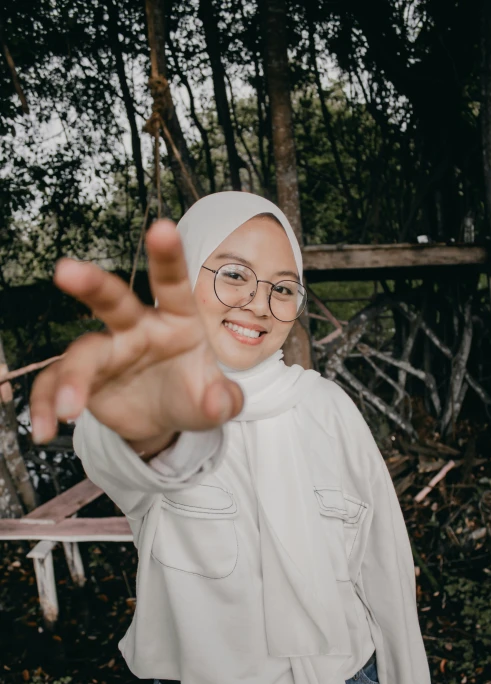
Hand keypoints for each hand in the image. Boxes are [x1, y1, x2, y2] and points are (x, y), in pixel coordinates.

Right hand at [30, 219, 243, 450]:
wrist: (165, 419)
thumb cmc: (194, 395)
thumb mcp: (215, 402)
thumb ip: (223, 401)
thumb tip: (219, 401)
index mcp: (176, 320)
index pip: (172, 283)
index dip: (167, 257)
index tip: (162, 229)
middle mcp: (136, 327)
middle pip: (112, 299)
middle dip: (91, 284)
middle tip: (66, 270)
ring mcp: (106, 351)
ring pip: (81, 351)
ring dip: (72, 377)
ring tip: (70, 407)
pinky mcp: (84, 377)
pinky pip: (55, 385)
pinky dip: (47, 405)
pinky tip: (48, 429)